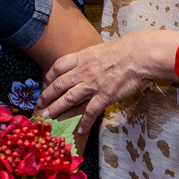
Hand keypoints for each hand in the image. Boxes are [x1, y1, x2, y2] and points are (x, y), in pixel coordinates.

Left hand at [37, 32, 162, 135]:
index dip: (49, 76)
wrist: (139, 55)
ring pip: (68, 98)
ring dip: (57, 109)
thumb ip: (92, 57)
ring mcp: (93, 84)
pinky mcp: (104, 96)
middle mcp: (84, 71)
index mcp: (83, 57)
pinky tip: (80, 130)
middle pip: (59, 84)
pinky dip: (84, 122)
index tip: (45, 83)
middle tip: (39, 104)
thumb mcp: (102, 48)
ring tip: (48, 118)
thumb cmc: (125, 49)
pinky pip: (90, 112)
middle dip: (47, 95)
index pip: (59, 66)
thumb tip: (89, 61)